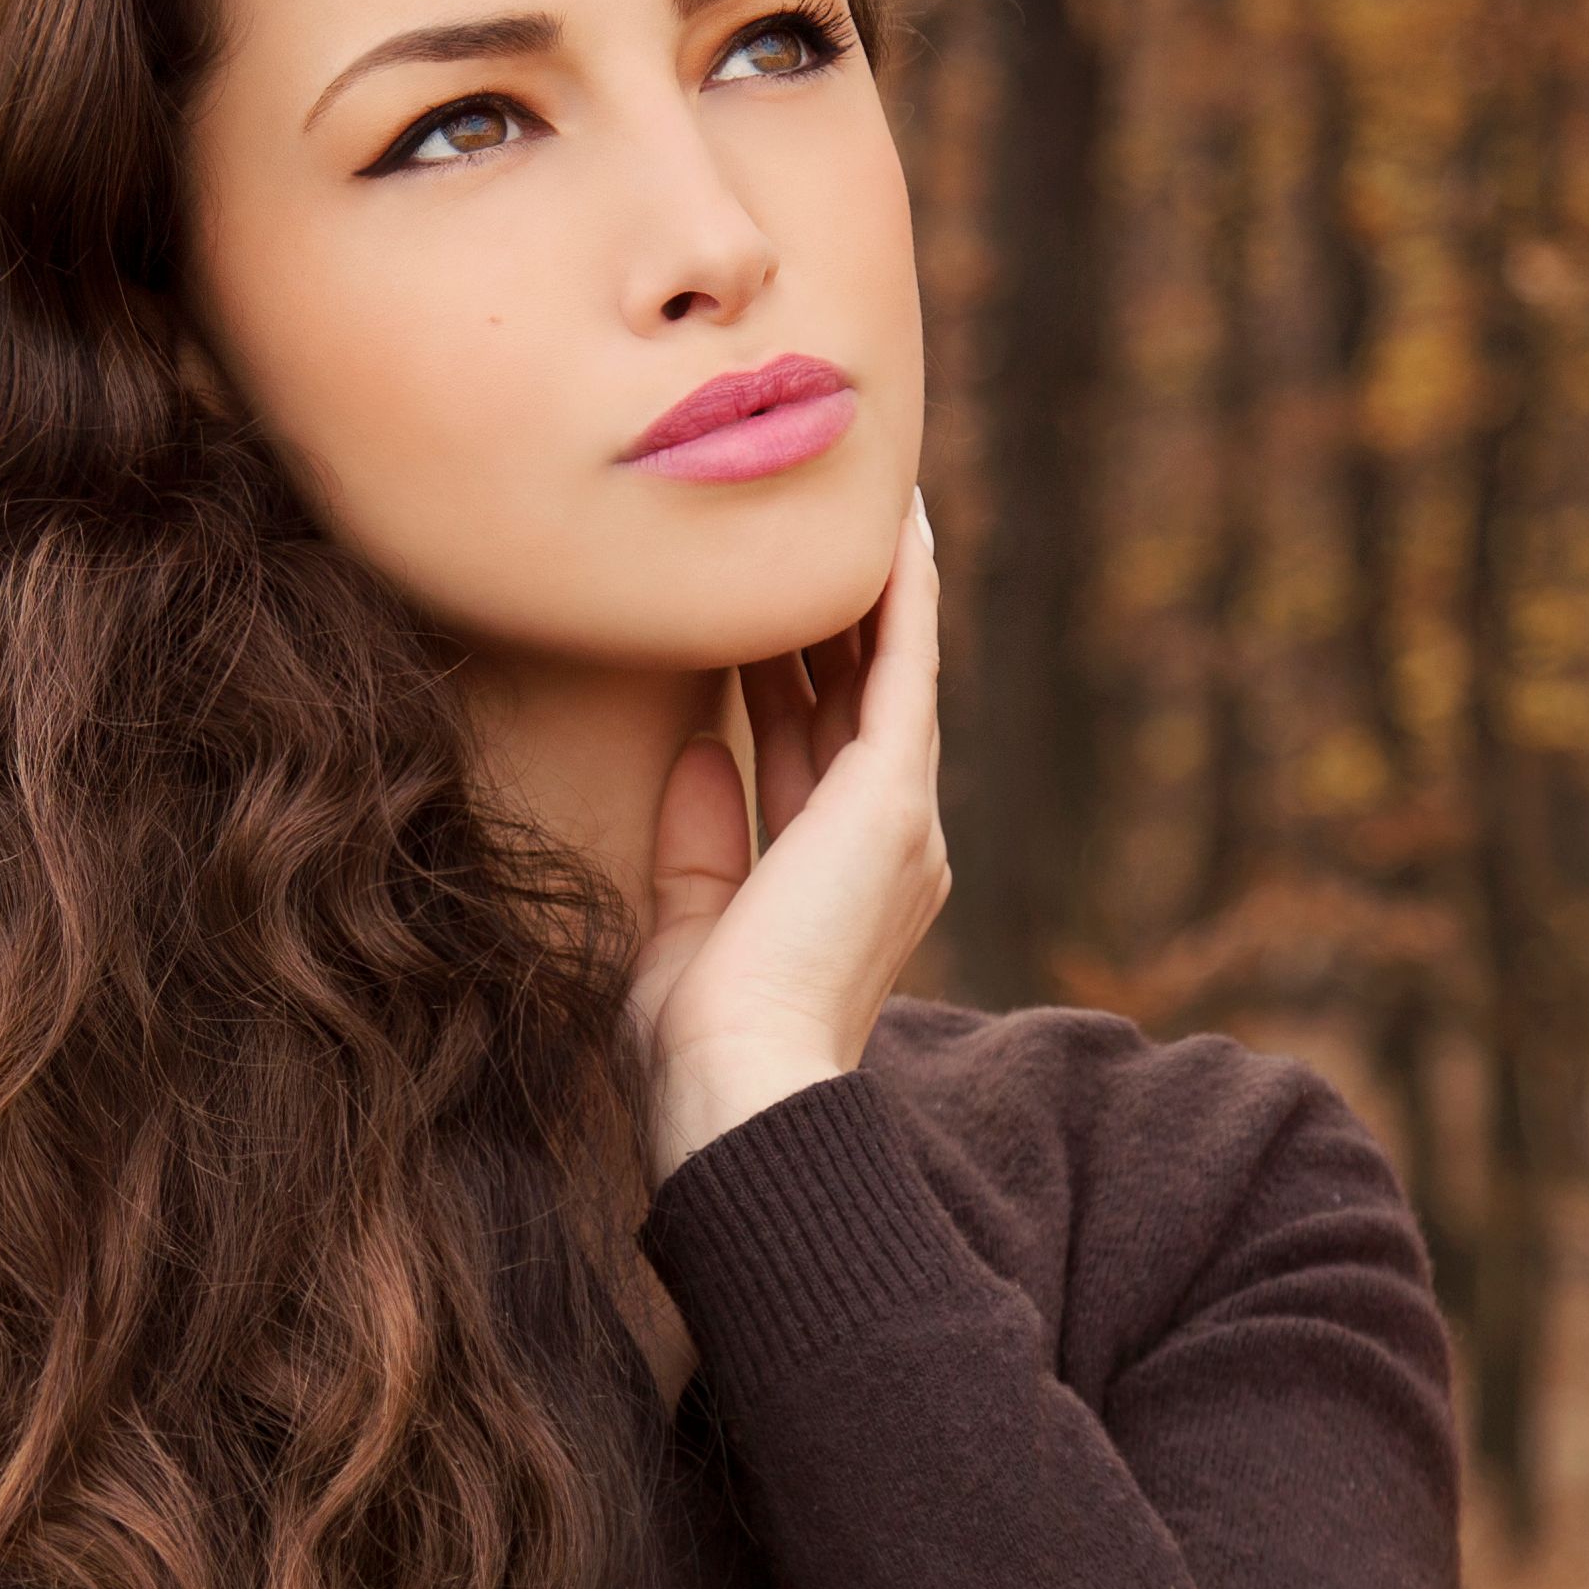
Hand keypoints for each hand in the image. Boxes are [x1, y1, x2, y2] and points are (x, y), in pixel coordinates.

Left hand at [630, 489, 951, 1179]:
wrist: (735, 1084)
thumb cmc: (696, 1042)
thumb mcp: (684, 926)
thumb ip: (699, 841)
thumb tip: (698, 751)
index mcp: (836, 882)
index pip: (808, 755)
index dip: (786, 680)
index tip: (756, 616)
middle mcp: (884, 845)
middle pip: (850, 702)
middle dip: (826, 621)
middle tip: (800, 533)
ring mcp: (899, 819)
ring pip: (887, 672)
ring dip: (870, 588)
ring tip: (855, 503)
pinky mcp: (893, 798)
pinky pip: (904, 669)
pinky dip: (903, 597)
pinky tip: (899, 528)